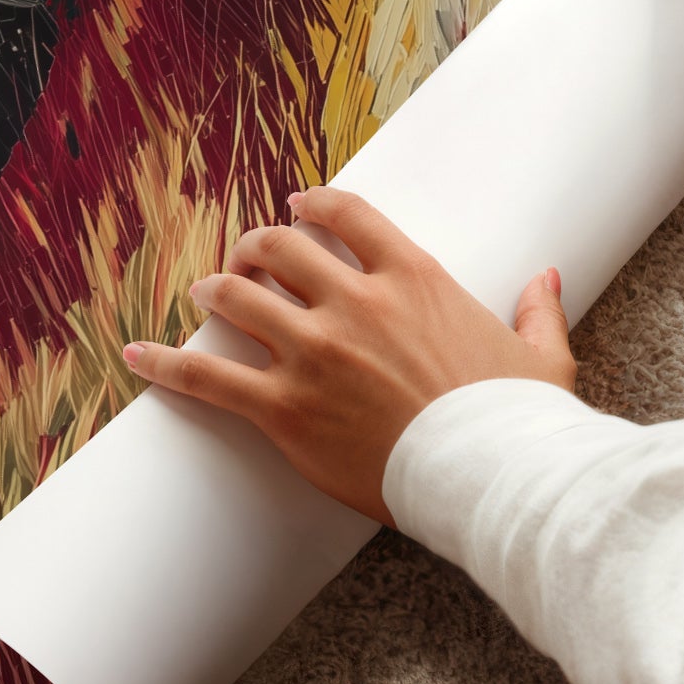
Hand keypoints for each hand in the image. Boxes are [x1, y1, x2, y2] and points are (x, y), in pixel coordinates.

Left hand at [122, 188, 572, 526]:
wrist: (492, 478)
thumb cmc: (518, 422)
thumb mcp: (541, 357)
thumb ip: (537, 310)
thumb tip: (547, 278)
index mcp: (413, 278)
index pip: (346, 215)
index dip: (312, 205)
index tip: (295, 207)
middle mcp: (355, 302)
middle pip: (279, 248)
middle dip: (254, 247)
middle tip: (244, 257)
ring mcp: (315, 352)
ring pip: (238, 297)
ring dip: (215, 290)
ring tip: (202, 293)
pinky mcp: (286, 408)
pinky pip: (209, 376)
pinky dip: (166, 364)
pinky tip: (137, 356)